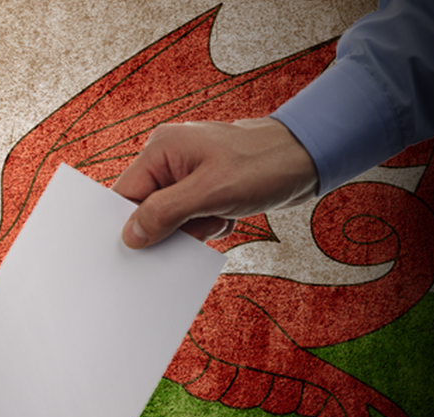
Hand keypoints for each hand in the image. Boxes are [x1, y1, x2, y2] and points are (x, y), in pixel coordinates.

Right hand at [111, 118, 319, 247]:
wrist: (308, 157)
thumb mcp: (210, 193)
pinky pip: (190, 218)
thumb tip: (131, 235)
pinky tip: (227, 215)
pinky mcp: (203, 186)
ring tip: (220, 216)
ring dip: (193, 228)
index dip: (127, 224)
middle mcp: (168, 158)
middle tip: (197, 227)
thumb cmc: (264, 164)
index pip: (124, 194)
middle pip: (145, 208)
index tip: (137, 249)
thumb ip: (165, 213)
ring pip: (170, 218)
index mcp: (161, 149)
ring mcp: (185, 172)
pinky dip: (207, 225)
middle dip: (169, 227)